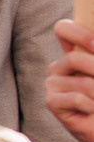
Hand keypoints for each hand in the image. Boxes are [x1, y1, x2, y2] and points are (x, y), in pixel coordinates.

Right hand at [48, 19, 93, 141]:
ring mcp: (54, 83)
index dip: (79, 34)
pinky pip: (77, 98)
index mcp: (75, 53)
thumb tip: (93, 45)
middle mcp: (61, 66)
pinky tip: (93, 111)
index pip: (64, 30)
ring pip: (82, 81)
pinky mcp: (52, 102)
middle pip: (74, 57)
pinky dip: (93, 106)